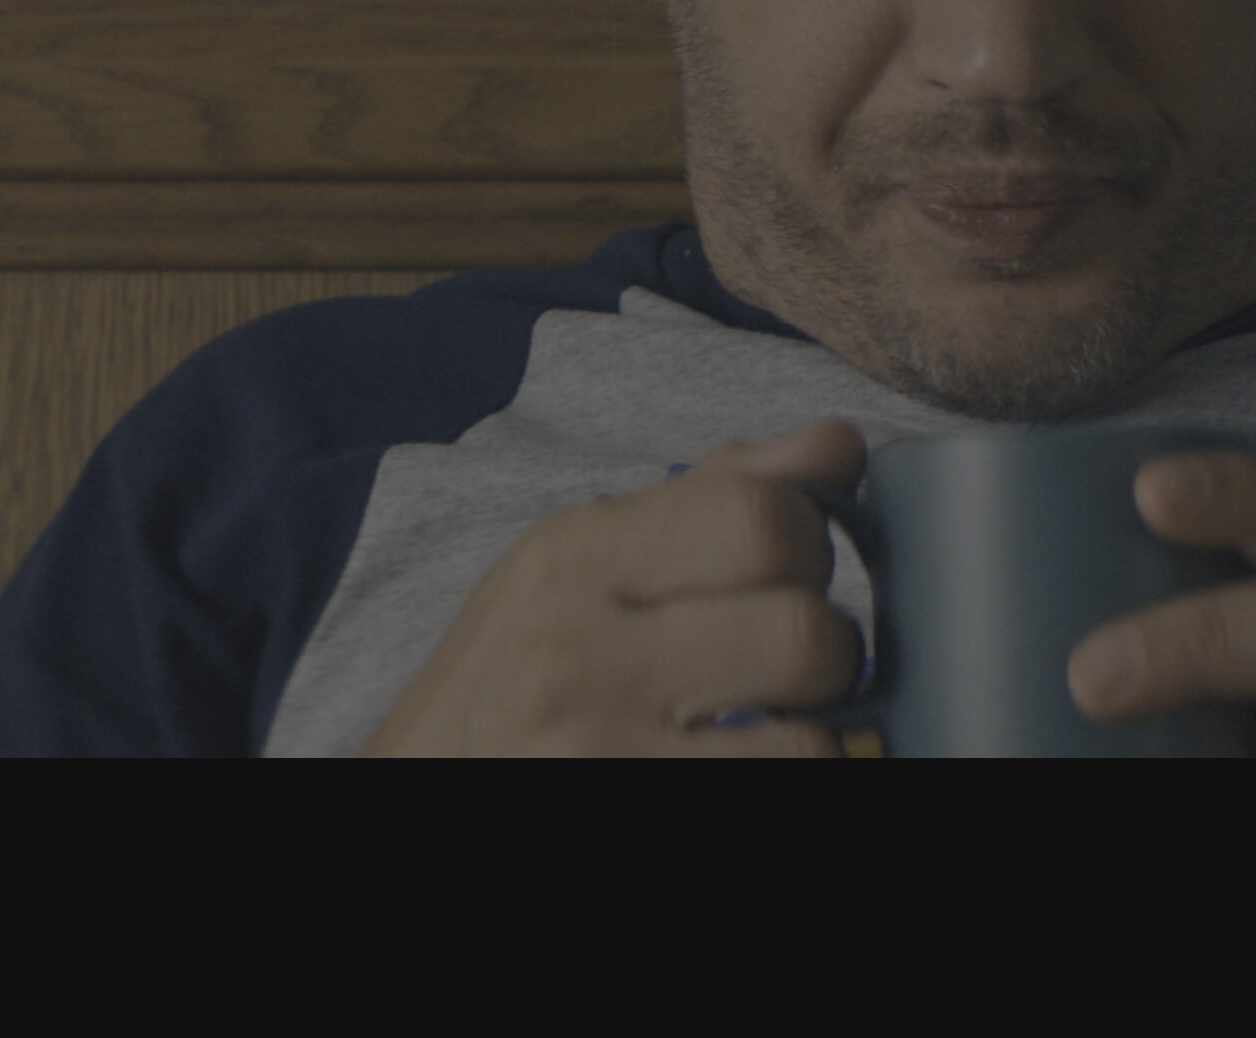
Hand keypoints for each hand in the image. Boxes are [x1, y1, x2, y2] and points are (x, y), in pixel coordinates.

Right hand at [360, 418, 868, 755]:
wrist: (417, 788)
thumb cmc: (505, 689)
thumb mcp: (573, 574)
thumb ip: (706, 502)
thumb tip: (838, 443)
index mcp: (567, 558)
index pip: (763, 516)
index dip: (807, 550)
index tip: (782, 582)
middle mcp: (572, 654)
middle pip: (805, 632)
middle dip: (820, 661)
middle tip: (781, 681)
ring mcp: (591, 757)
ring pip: (807, 746)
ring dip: (800, 748)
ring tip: (747, 742)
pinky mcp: (623, 812)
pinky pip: (775, 793)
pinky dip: (768, 783)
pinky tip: (720, 771)